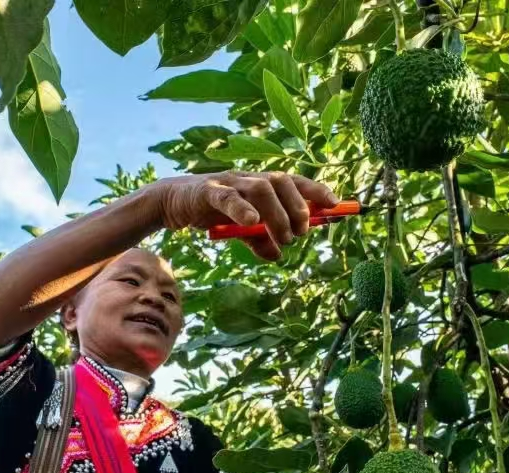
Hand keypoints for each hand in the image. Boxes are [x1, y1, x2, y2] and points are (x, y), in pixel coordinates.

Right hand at [152, 171, 339, 260]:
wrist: (172, 202)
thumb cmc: (212, 211)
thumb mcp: (240, 229)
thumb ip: (259, 240)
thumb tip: (278, 257)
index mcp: (261, 185)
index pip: (294, 182)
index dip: (316, 191)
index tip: (336, 204)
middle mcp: (249, 179)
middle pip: (282, 182)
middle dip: (299, 206)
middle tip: (302, 231)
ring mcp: (229, 183)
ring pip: (262, 189)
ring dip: (278, 214)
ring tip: (283, 237)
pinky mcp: (208, 192)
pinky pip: (229, 197)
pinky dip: (242, 209)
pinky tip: (251, 222)